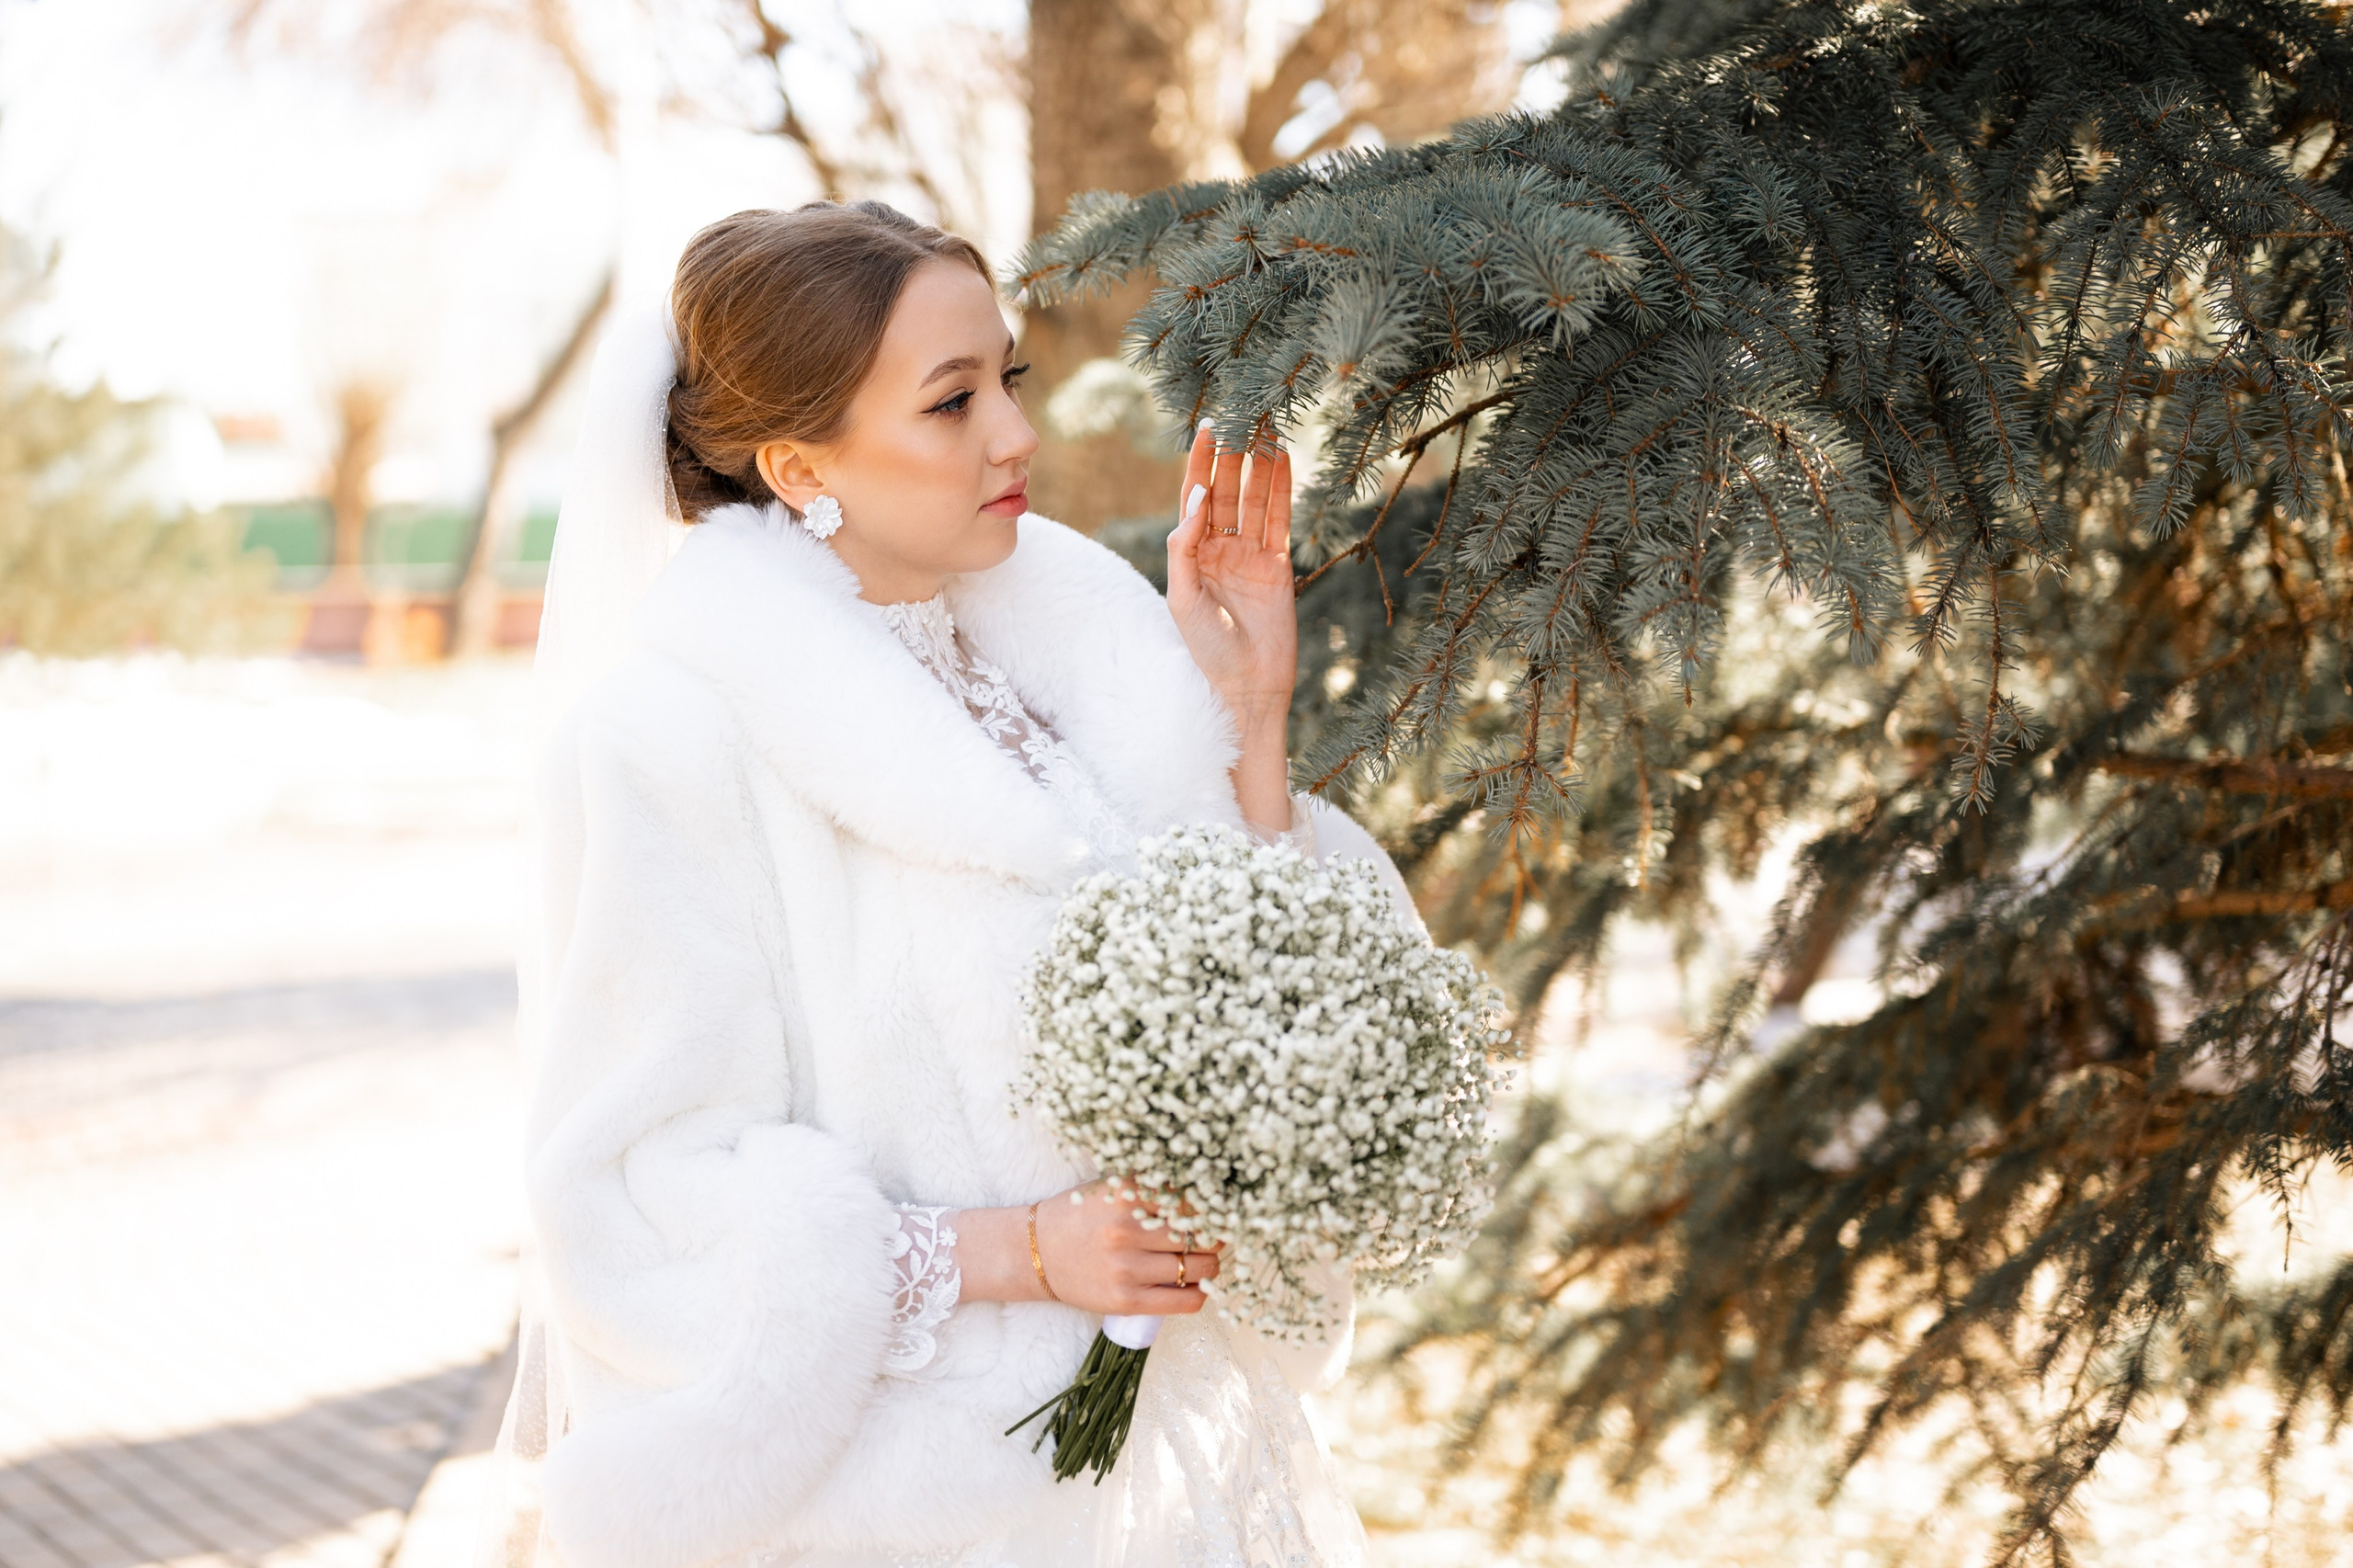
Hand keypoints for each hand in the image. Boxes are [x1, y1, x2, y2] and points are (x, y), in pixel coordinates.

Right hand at [953, 1179, 1220, 1313]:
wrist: (1034, 1252)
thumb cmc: (1080, 1214)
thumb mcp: (1113, 1187)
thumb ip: (1153, 1184)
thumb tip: (1209, 1184)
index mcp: (1127, 1194)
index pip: (1195, 1197)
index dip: (1215, 1202)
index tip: (1223, 1206)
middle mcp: (1127, 1230)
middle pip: (1203, 1232)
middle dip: (1218, 1234)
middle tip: (1219, 1233)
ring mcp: (1127, 1268)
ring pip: (1201, 1268)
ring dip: (1212, 1265)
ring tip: (1206, 1259)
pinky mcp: (1126, 1301)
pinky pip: (1185, 1302)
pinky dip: (1200, 1294)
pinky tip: (1195, 1286)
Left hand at [1166, 425, 1298, 836]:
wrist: (1246, 687)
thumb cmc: (1206, 650)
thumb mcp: (1183, 598)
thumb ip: (1184, 548)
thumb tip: (1196, 499)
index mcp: (1191, 555)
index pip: (1194, 498)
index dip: (1199, 463)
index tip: (1206, 428)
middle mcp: (1219, 550)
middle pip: (1225, 491)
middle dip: (1232, 455)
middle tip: (1241, 416)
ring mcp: (1250, 556)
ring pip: (1254, 500)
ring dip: (1259, 465)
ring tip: (1265, 427)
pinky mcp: (1278, 566)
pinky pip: (1279, 520)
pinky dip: (1282, 490)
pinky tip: (1285, 461)